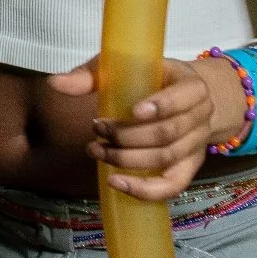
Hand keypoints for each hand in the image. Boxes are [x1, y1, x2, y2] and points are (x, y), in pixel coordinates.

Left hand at [49, 53, 242, 200]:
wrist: (184, 98)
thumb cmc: (150, 79)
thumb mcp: (124, 68)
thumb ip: (91, 75)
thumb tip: (55, 83)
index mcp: (193, 86)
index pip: (183, 98)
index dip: (161, 106)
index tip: (133, 110)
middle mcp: (201, 117)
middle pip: (167, 133)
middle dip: (128, 135)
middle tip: (97, 128)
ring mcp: (196, 146)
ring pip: (166, 158)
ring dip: (128, 159)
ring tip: (96, 150)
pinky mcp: (188, 169)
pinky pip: (172, 186)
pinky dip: (145, 190)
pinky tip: (116, 182)